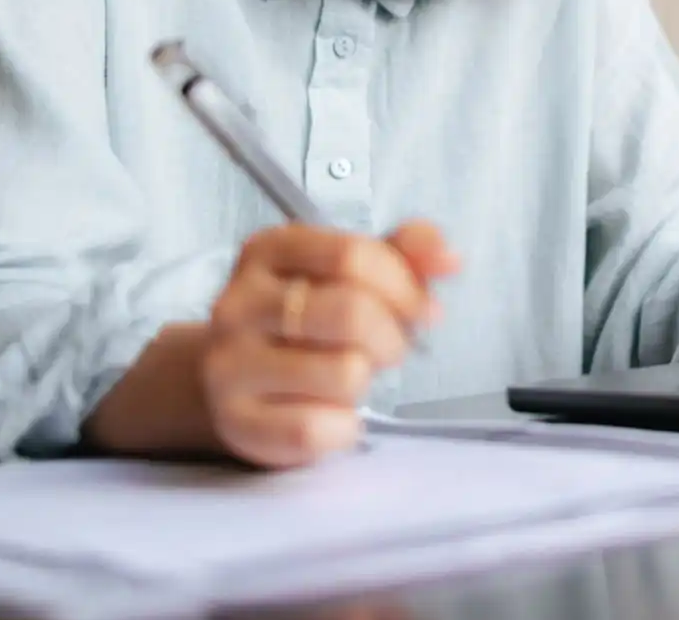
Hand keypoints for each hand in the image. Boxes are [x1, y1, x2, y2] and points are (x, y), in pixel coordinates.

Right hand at [201, 220, 457, 466]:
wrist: (236, 381)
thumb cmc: (311, 320)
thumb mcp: (354, 272)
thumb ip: (406, 253)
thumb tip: (449, 260)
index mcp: (268, 251)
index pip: (353, 256)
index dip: (403, 286)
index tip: (422, 309)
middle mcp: (238, 303)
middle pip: (351, 313)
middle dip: (392, 336)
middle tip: (388, 348)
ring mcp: (229, 365)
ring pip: (343, 373)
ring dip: (365, 381)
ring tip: (348, 376)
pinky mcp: (236, 423)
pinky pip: (315, 429)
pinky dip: (341, 427)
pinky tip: (329, 413)